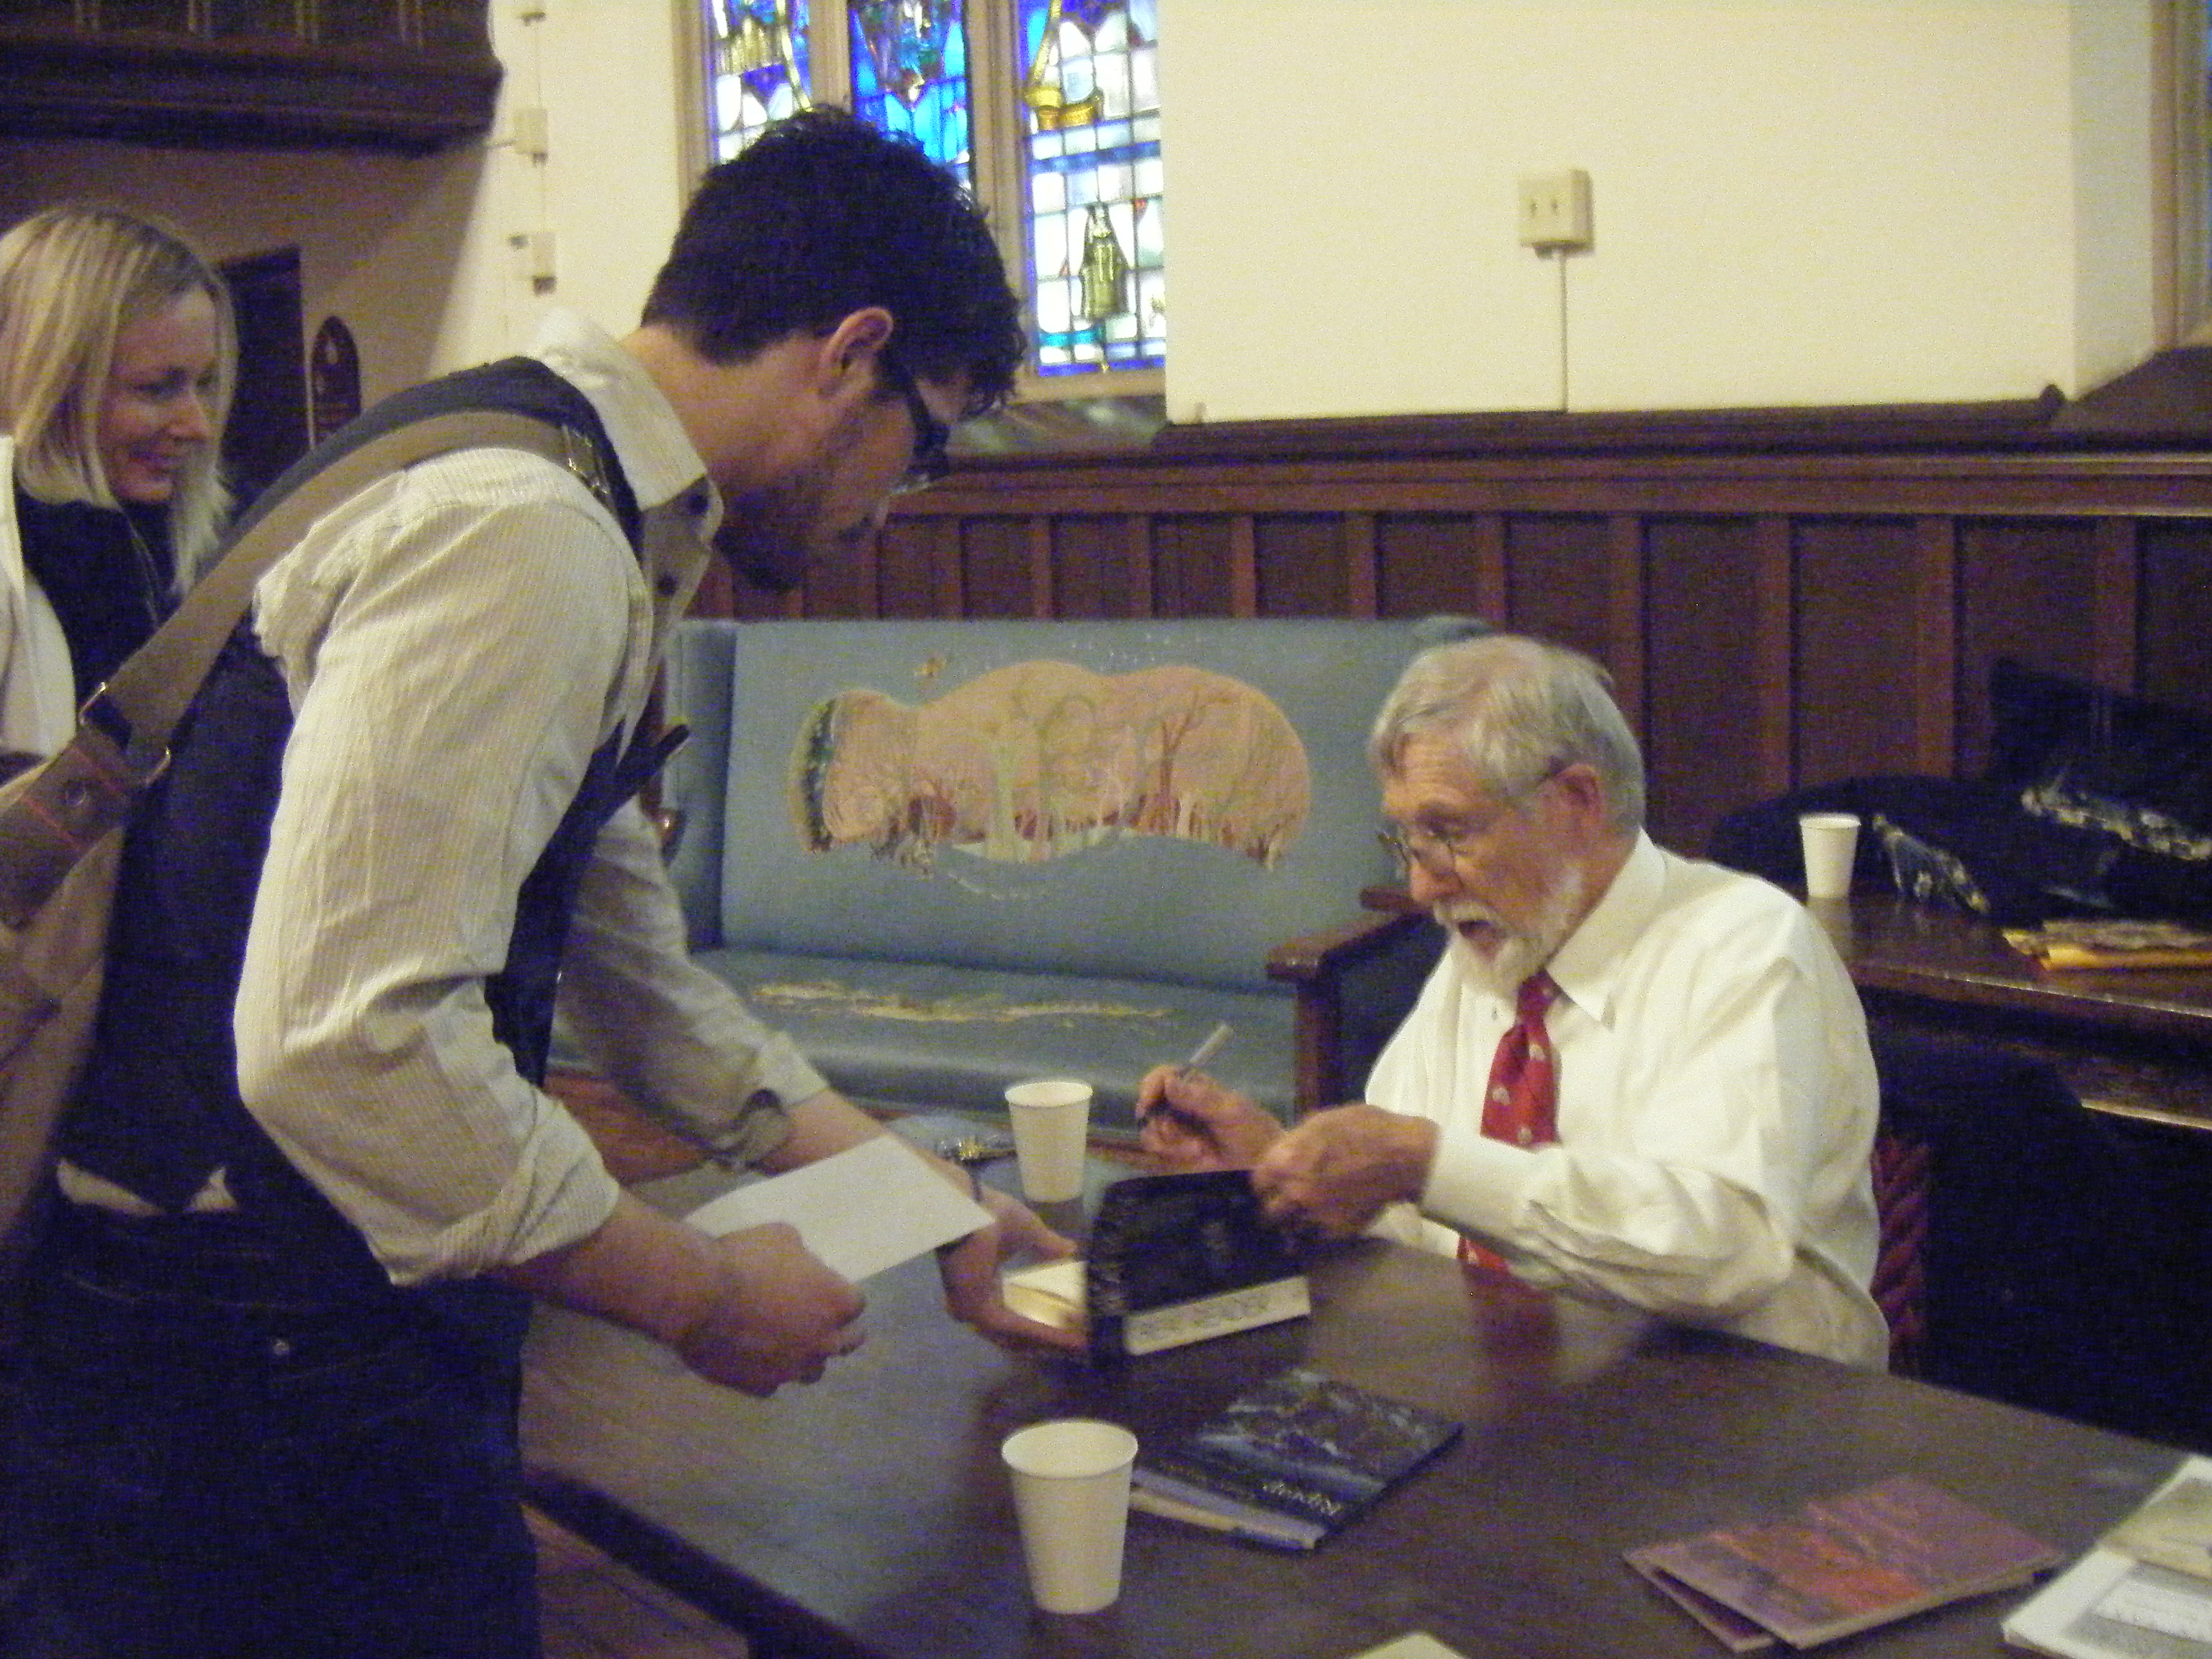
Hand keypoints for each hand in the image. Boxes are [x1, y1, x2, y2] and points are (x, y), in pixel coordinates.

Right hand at [676, 1220, 867, 1395]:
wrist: (699, 1297)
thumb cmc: (745, 1259)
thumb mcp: (782, 1236)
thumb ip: (802, 1257)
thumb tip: (801, 1266)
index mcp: (836, 1302)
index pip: (856, 1303)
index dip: (839, 1295)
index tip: (823, 1289)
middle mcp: (824, 1341)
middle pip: (847, 1343)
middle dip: (837, 1331)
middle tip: (816, 1319)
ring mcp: (794, 1368)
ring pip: (813, 1371)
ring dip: (805, 1356)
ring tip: (785, 1343)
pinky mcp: (761, 1386)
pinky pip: (773, 1382)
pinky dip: (767, 1371)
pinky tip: (751, 1357)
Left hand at [935, 1185, 1085, 1355]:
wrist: (971, 1209)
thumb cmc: (991, 1213)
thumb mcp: (1030, 1231)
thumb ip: (1048, 1244)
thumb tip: (1071, 1250)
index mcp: (984, 1279)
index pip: (1011, 1307)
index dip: (1038, 1317)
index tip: (1067, 1321)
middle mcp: (978, 1299)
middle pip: (1014, 1329)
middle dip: (1046, 1336)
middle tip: (1077, 1340)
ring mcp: (976, 1310)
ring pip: (1018, 1334)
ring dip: (1050, 1339)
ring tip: (1079, 1343)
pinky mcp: (981, 1314)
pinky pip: (1017, 1328)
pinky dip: (1044, 1333)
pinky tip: (1069, 1338)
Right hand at [1135, 1065, 1283, 1169]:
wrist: (1263, 1169)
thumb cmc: (1253, 1134)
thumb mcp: (1231, 1111)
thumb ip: (1199, 1097)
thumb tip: (1169, 1082)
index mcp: (1195, 1089)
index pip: (1163, 1076)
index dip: (1151, 1085)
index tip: (1148, 1101)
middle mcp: (1180, 1109)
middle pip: (1149, 1109)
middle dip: (1163, 1126)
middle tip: (1185, 1137)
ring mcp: (1176, 1134)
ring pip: (1150, 1134)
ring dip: (1169, 1145)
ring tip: (1197, 1152)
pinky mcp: (1174, 1157)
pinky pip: (1154, 1156)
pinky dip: (1168, 1157)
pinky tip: (1191, 1159)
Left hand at [1249, 1104, 1436, 1238]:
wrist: (1404, 1157)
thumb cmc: (1365, 1129)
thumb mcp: (1321, 1121)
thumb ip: (1294, 1143)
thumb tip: (1283, 1155)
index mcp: (1286, 1161)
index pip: (1256, 1183)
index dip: (1263, 1182)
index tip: (1270, 1182)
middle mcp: (1294, 1192)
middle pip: (1267, 1212)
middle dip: (1272, 1207)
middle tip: (1281, 1202)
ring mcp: (1315, 1215)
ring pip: (1288, 1229)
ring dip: (1290, 1224)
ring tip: (1298, 1217)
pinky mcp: (1336, 1231)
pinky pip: (1314, 1238)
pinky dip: (1312, 1234)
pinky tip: (1319, 1224)